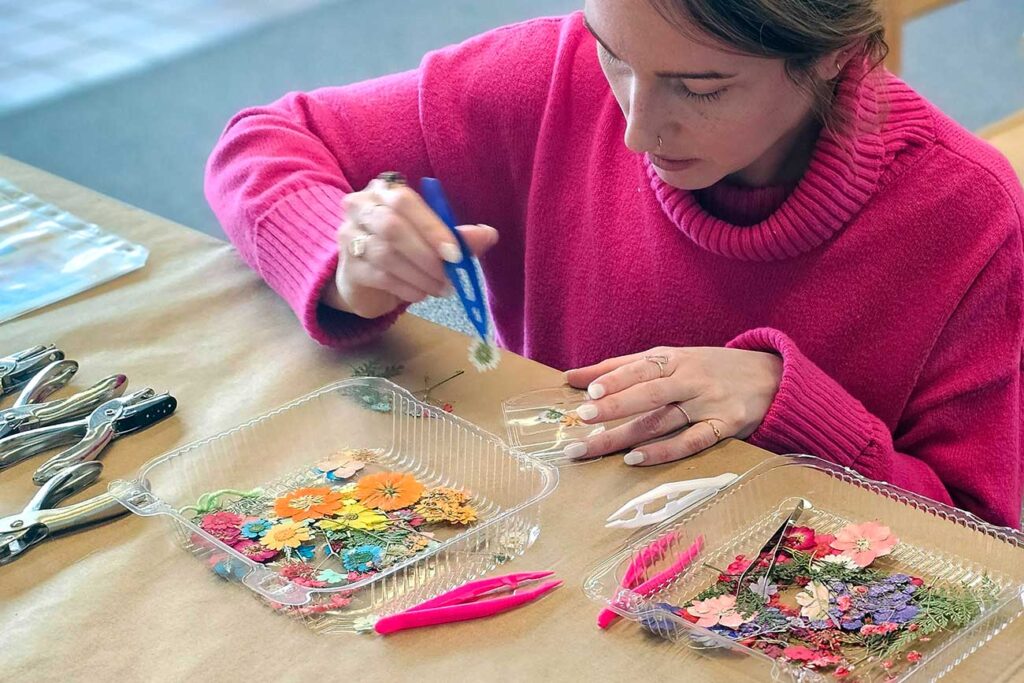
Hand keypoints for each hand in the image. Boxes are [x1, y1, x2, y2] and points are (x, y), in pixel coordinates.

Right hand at [323, 175, 498, 318]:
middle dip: (427, 255)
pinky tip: (422, 294)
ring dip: (421, 275)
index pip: (404, 200)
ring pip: (386, 255)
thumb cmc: (402, 251)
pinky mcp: (349, 268)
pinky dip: (408, 288)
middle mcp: (360, 207)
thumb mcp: (432, 240)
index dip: (431, 227)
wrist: (365, 279)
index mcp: (384, 191)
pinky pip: (381, 277)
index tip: (455, 253)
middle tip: (450, 275)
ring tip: (442, 288)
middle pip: (391, 227)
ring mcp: (349, 237)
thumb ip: (458, 236)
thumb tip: (489, 235)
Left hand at [563, 346, 781, 465]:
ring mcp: (708, 403)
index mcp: (675, 359)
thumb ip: (621, 367)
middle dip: (614, 406)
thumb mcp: (671, 359)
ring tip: (594, 446)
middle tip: (583, 419)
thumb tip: (572, 377)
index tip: (587, 391)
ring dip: (625, 435)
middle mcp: (690, 379)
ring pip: (661, 421)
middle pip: (648, 393)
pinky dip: (662, 451)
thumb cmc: (710, 368)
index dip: (615, 379)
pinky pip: (690, 442)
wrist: (773, 377)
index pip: (640, 367)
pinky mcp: (724, 427)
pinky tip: (635, 459)